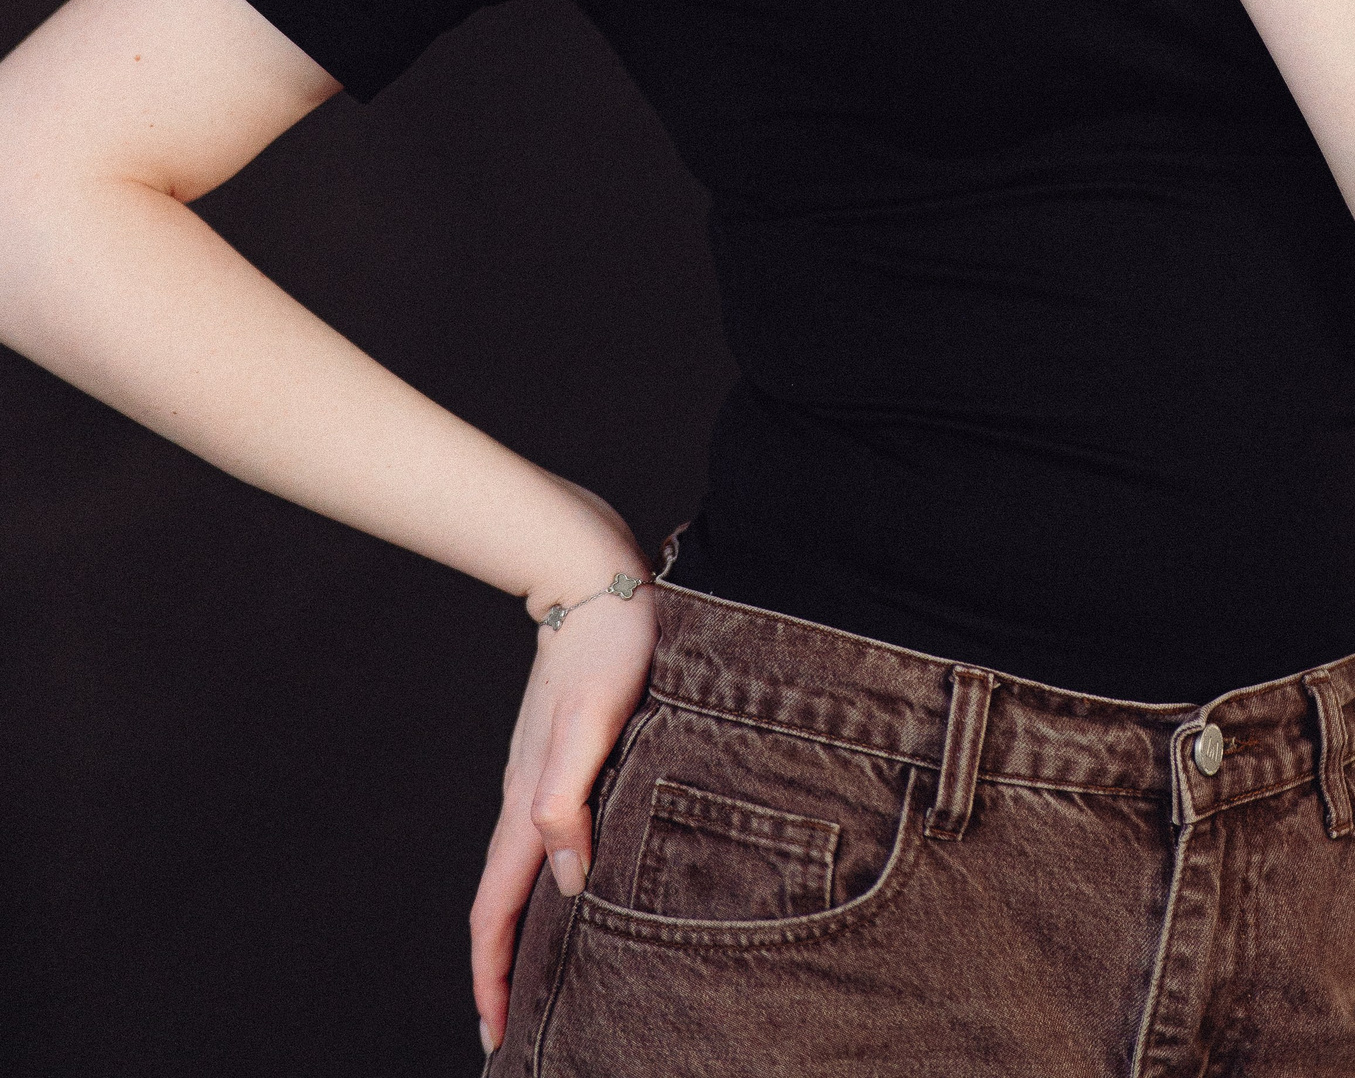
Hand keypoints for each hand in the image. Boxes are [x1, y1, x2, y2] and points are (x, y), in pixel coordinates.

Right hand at [469, 535, 657, 1054]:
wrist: (595, 576)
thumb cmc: (608, 644)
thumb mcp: (596, 720)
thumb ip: (571, 795)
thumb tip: (569, 878)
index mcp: (528, 802)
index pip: (497, 910)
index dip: (493, 978)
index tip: (497, 1038)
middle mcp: (525, 798)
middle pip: (502, 903)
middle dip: (503, 971)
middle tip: (517, 1032)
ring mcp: (538, 777)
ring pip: (522, 873)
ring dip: (524, 930)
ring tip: (543, 979)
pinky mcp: (559, 758)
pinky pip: (542, 840)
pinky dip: (544, 884)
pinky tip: (573, 887)